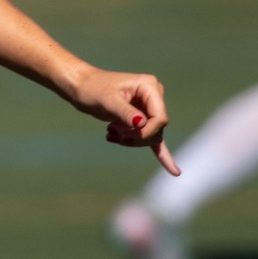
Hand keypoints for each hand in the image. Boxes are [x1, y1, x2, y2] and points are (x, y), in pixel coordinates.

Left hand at [65, 65, 180, 175]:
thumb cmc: (93, 89)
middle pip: (156, 129)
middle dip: (136, 137)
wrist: (83, 87)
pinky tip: (174, 172)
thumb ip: (125, 112)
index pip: (159, 118)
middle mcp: (153, 96)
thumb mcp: (108, 101)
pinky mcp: (142, 119)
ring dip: (132, 140)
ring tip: (111, 134)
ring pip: (151, 135)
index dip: (146, 132)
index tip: (126, 137)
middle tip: (114, 134)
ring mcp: (149, 107)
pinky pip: (153, 138)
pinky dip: (161, 154)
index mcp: (149, 86)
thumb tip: (142, 124)